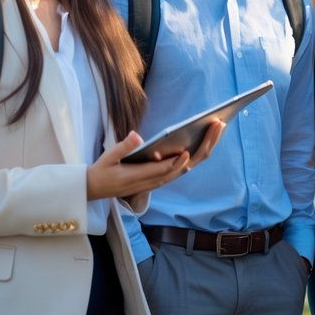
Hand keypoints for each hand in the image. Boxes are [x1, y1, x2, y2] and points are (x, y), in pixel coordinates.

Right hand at [86, 121, 224, 201]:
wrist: (96, 188)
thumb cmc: (103, 171)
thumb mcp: (108, 157)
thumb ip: (124, 147)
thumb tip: (137, 136)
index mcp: (141, 176)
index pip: (165, 170)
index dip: (178, 161)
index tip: (188, 150)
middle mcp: (154, 180)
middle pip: (185, 166)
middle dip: (203, 147)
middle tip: (218, 126)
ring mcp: (159, 180)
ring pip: (188, 166)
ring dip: (205, 148)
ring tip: (218, 127)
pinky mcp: (161, 177)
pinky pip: (184, 166)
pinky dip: (198, 152)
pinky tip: (207, 138)